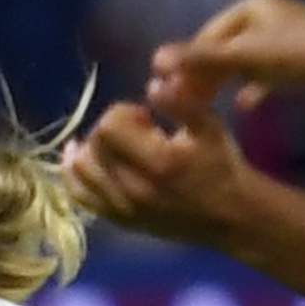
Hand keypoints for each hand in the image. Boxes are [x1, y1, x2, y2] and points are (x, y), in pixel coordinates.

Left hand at [67, 92, 252, 246]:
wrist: (229, 216)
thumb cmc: (221, 165)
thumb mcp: (210, 126)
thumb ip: (181, 102)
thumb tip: (152, 85)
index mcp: (159, 161)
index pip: (109, 126)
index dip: (123, 112)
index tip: (145, 117)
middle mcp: (134, 188)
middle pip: (93, 145)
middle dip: (109, 129)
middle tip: (135, 132)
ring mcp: (122, 208)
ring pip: (79, 171)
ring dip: (91, 150)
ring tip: (116, 146)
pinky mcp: (118, 220)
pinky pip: (80, 196)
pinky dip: (75, 175)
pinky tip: (83, 160)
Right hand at [149, 0, 304, 112]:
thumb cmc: (295, 56)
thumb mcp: (244, 58)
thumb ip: (200, 60)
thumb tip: (155, 60)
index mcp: (252, 3)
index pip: (207, 35)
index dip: (189, 64)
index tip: (175, 91)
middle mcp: (269, 12)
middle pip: (224, 48)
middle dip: (205, 76)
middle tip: (188, 103)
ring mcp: (286, 33)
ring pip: (244, 62)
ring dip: (225, 83)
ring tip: (209, 106)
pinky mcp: (303, 54)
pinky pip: (269, 73)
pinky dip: (255, 89)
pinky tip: (247, 107)